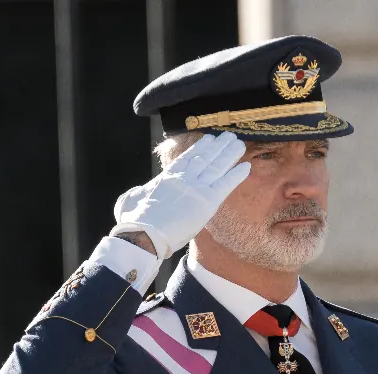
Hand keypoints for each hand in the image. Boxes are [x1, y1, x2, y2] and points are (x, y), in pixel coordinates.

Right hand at [111, 131, 250, 258]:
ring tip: (239, 143)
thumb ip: (138, 193)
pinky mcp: (207, 201)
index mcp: (167, 177)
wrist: (144, 234)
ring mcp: (196, 188)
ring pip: (217, 167)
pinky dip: (236, 175)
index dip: (200, 148)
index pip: (187, 158)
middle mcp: (184, 178)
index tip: (209, 139)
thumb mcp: (130, 199)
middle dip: (218, 146)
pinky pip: (226, 185)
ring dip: (230, 154)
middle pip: (205, 158)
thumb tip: (140, 192)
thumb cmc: (134, 221)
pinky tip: (246, 166)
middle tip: (229, 136)